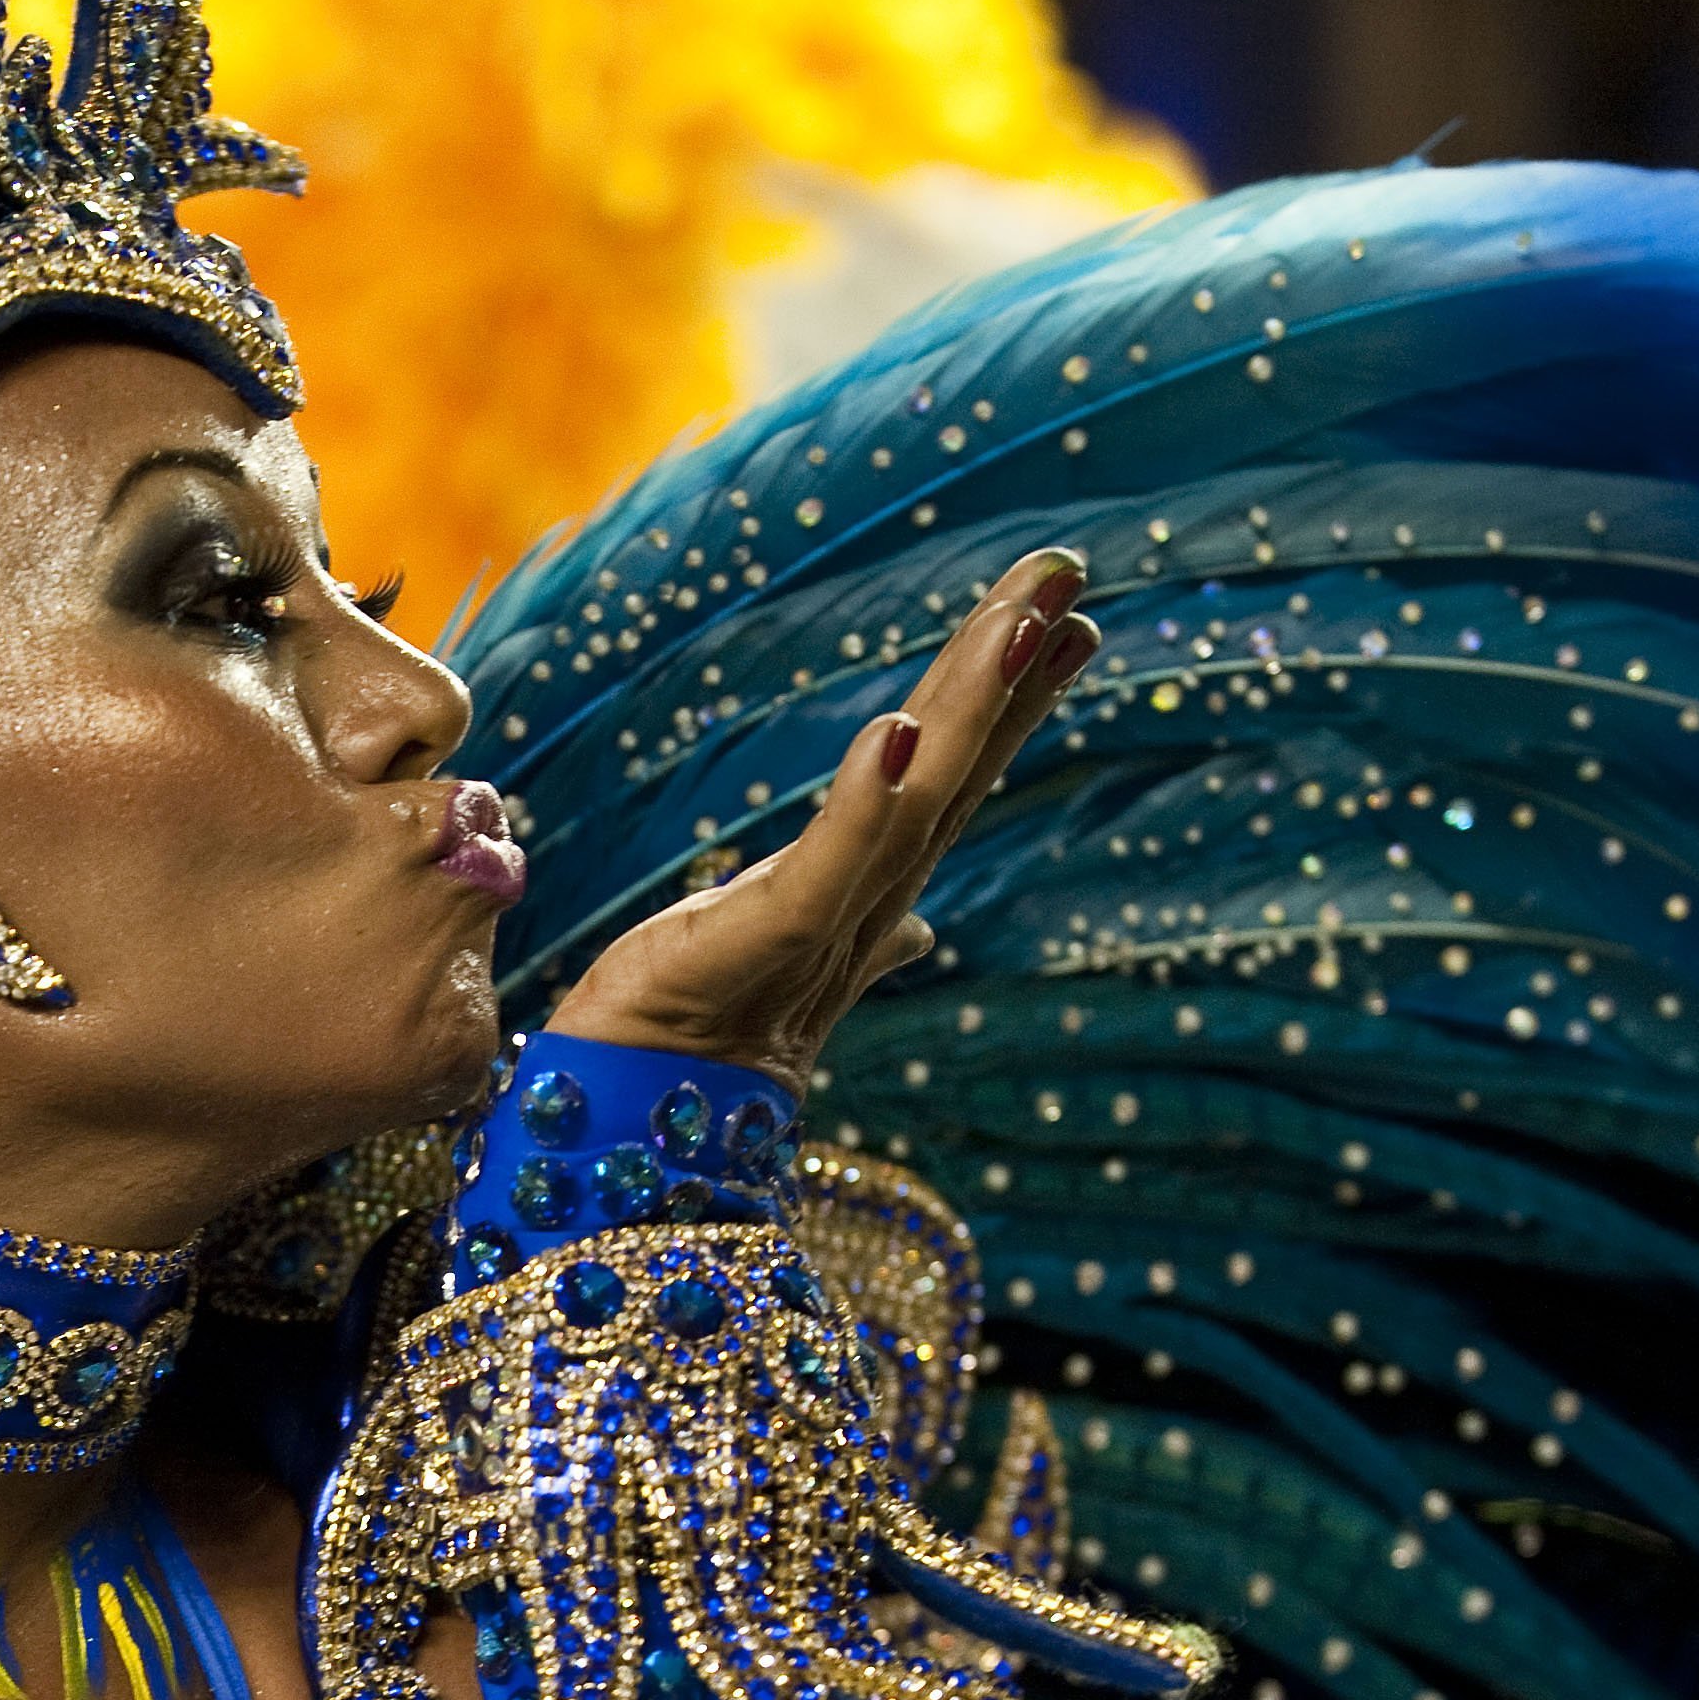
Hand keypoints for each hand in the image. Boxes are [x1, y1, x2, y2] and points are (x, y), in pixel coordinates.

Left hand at [544, 547, 1096, 1087]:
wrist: (633, 1125)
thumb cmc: (690, 1041)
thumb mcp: (773, 957)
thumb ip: (854, 934)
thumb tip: (917, 930)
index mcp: (865, 890)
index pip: (949, 773)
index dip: (1007, 697)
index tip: (1065, 617)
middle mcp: (864, 902)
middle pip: (951, 765)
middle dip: (1008, 669)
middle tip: (1064, 574)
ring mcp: (825, 924)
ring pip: (918, 797)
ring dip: (968, 708)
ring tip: (1016, 622)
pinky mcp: (768, 942)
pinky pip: (828, 865)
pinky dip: (865, 800)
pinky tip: (893, 730)